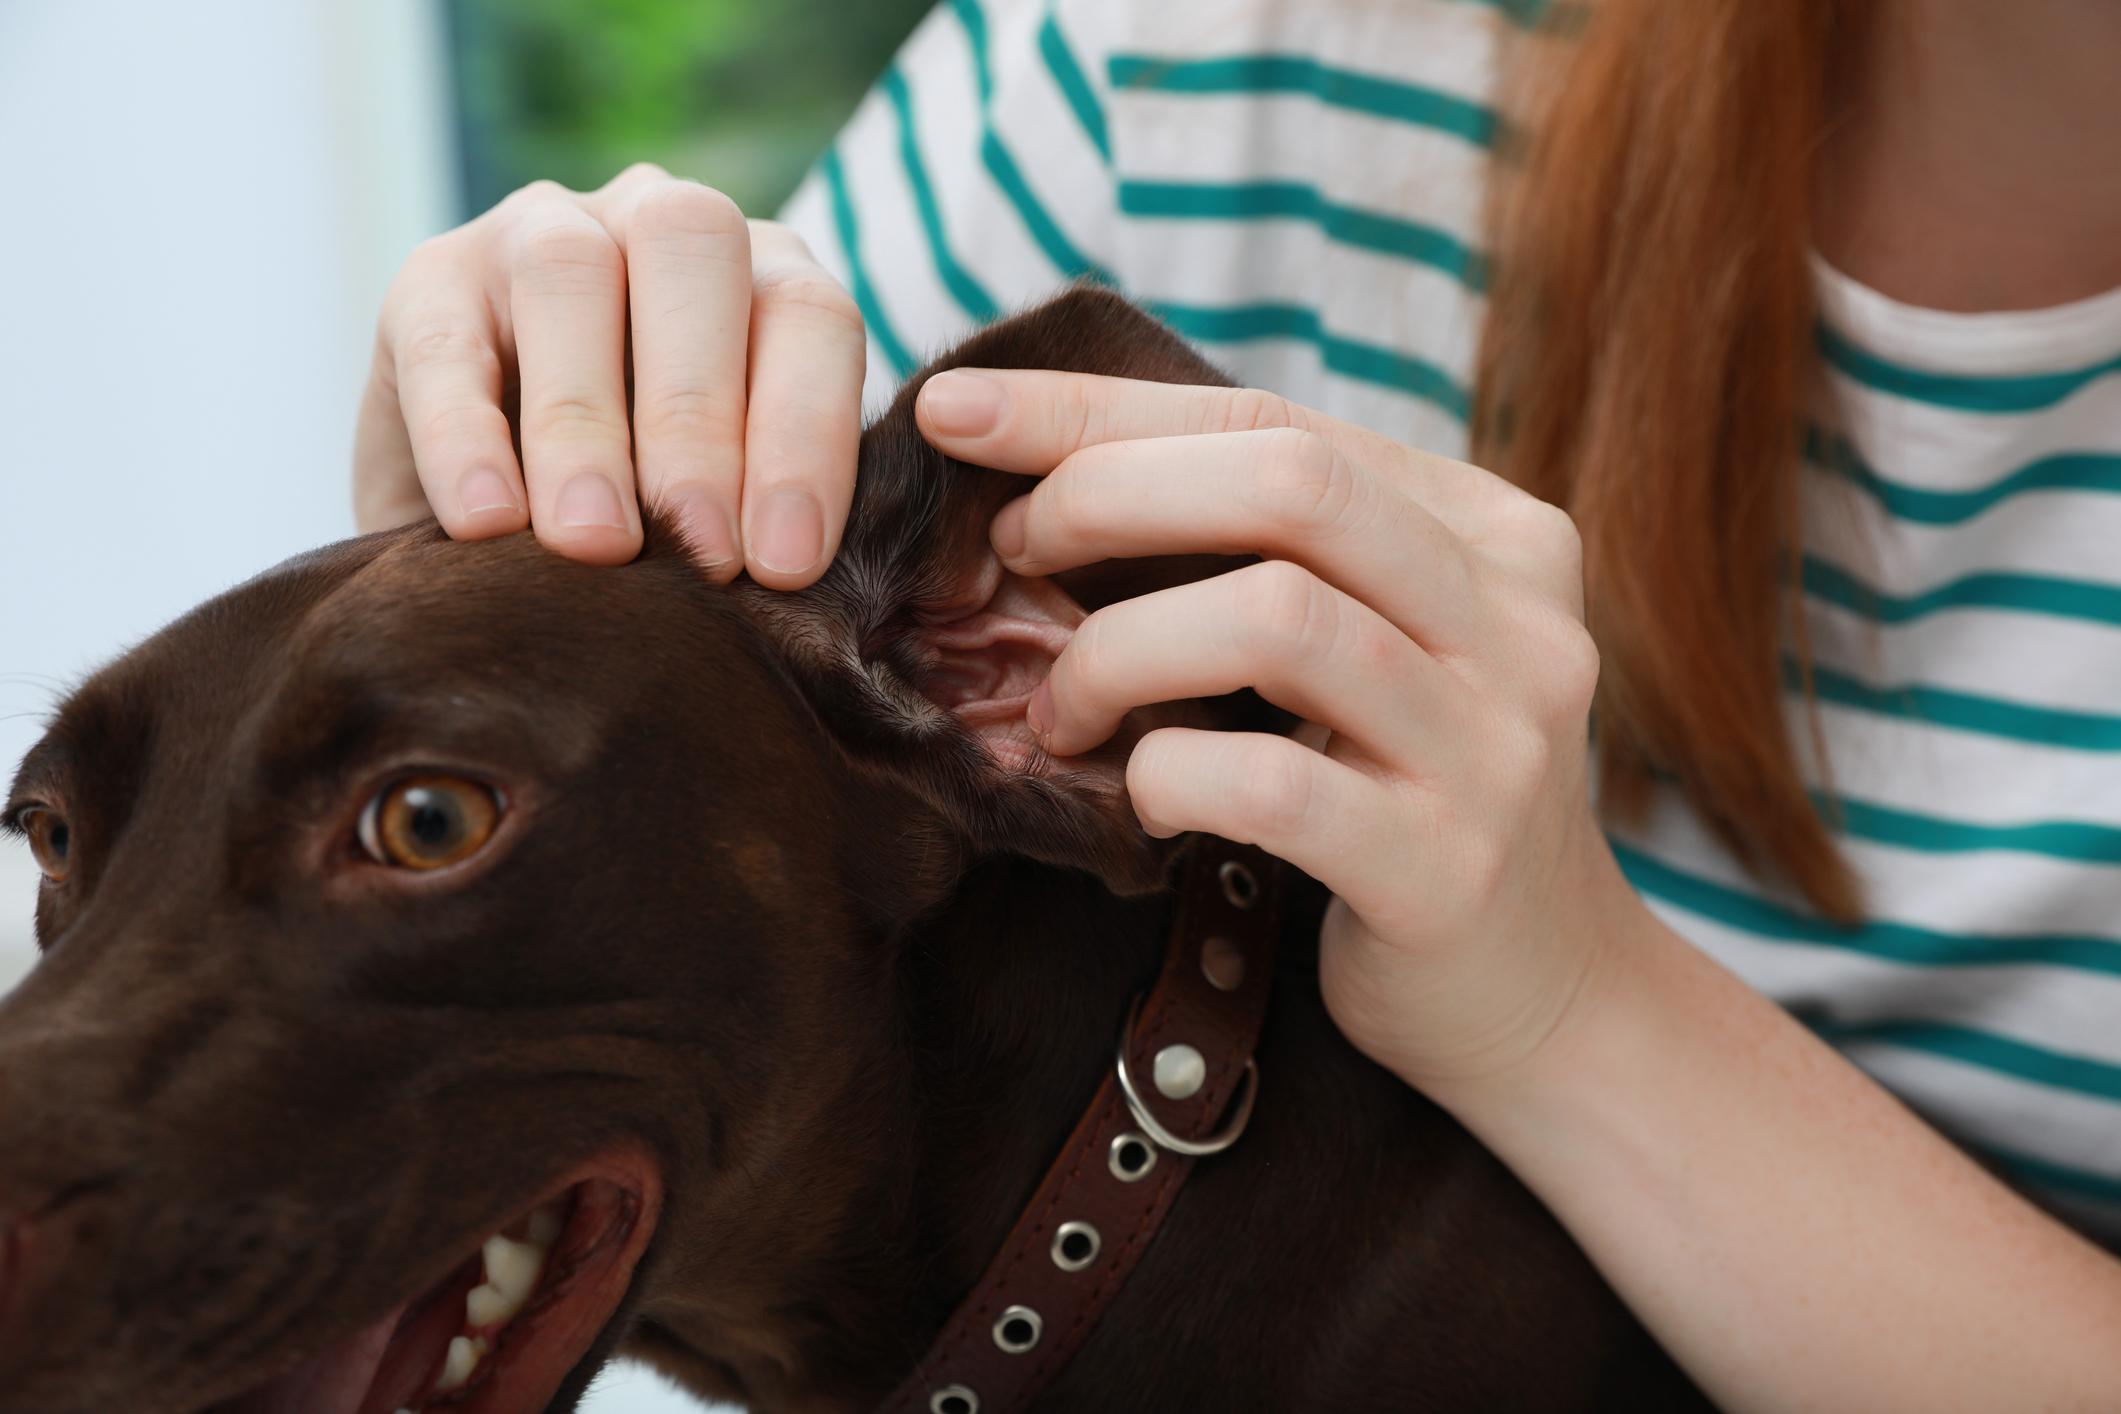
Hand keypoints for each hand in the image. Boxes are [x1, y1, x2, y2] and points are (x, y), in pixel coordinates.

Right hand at [354, 163, 866, 586]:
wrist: (501, 516)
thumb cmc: (654, 518)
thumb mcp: (728, 510)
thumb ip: (765, 519)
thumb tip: (791, 591)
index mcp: (763, 269)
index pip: (810, 316)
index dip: (807, 436)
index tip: (785, 565)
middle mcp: (657, 220)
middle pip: (693, 253)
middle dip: (702, 419)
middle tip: (704, 556)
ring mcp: (539, 230)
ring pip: (566, 274)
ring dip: (586, 423)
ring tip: (595, 545)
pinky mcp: (429, 277)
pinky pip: (444, 340)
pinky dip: (465, 437)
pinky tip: (489, 525)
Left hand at [916, 368, 1637, 1088]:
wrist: (1546, 996)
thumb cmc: (1406, 797)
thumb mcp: (1373, 646)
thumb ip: (1277, 557)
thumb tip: (1052, 471)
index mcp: (1493, 532)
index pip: (1277, 418)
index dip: (1101, 408)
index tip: (959, 410)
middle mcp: (1516, 619)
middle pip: (1291, 483)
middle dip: (1108, 492)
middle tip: (1010, 550)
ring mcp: (1494, 745)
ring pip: (1278, 619)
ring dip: (1119, 650)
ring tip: (1060, 709)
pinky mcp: (1450, 869)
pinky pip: (1273, 786)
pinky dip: (1169, 775)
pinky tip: (1145, 798)